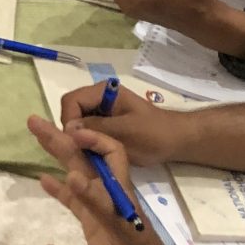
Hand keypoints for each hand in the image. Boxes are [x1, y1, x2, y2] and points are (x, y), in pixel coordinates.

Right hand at [29, 116, 204, 244]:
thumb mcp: (128, 236)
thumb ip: (101, 207)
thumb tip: (73, 176)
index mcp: (122, 193)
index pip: (109, 152)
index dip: (90, 138)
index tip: (66, 129)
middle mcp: (110, 196)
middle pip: (85, 159)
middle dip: (61, 138)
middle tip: (33, 121)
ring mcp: (101, 211)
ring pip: (76, 176)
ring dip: (57, 157)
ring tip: (36, 138)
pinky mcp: (94, 228)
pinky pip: (74, 203)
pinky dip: (59, 189)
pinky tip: (43, 180)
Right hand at [56, 80, 189, 168]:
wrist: (176, 141)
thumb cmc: (153, 134)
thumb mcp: (124, 131)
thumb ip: (95, 127)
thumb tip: (67, 129)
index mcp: (104, 91)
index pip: (72, 101)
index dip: (68, 120)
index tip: (74, 143)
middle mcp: (99, 96)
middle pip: (71, 109)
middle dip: (72, 129)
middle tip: (79, 151)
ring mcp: (101, 109)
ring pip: (77, 121)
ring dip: (79, 136)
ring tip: (85, 153)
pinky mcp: (104, 122)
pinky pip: (86, 128)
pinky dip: (86, 140)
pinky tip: (92, 153)